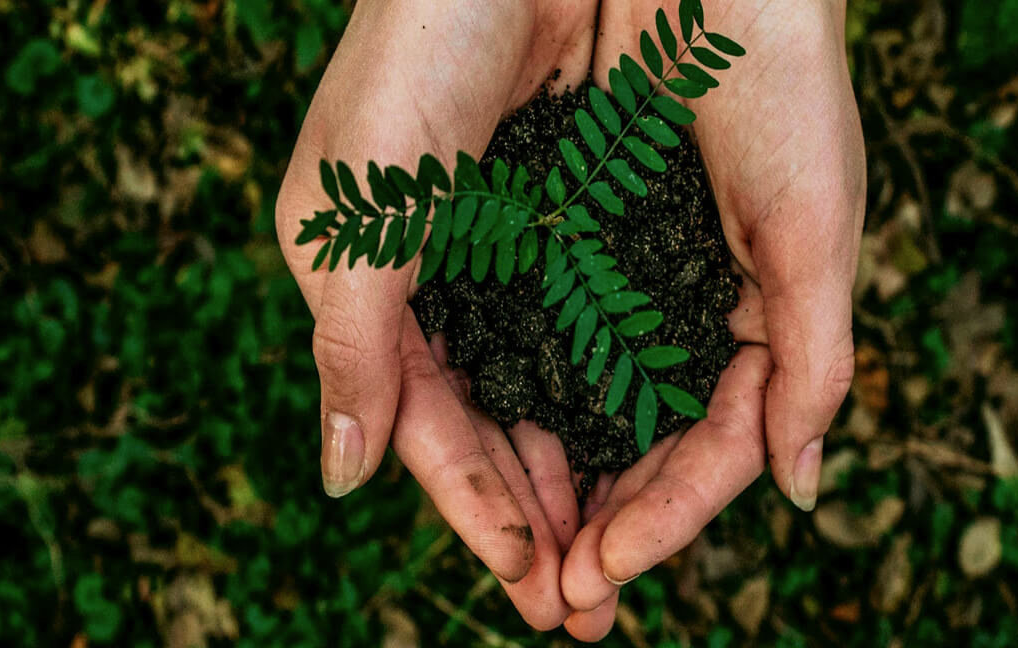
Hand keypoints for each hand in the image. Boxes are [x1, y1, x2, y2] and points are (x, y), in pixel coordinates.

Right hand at [273, 0, 600, 628]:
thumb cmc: (414, 52)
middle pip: (510, 428)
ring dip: (601, 481)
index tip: (528, 590)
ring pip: (577, 394)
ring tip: (625, 561)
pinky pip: (638, 330)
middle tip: (584, 610)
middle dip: (544, 522)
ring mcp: (551, 251)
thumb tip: (343, 480)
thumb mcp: (354, 208)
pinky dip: (655, 397)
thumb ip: (353, 344)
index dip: (477, 512)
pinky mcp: (623, 214)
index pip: (435, 428)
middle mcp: (474, 280)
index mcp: (392, 285)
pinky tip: (675, 455)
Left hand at [558, 0, 863, 637]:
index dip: (666, 518)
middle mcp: (700, 304)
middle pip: (649, 441)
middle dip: (607, 522)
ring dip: (561, 476)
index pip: (718, 447)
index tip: (603, 575)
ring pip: (597, 402)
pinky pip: (551, 332)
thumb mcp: (812, 229)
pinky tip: (494, 439)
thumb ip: (813, 363)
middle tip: (557, 603)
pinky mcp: (583, 229)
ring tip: (519, 550)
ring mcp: (640, 271)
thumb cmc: (785, 88)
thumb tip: (799, 494)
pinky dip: (528, 391)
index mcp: (770, 316)